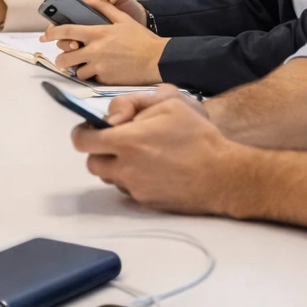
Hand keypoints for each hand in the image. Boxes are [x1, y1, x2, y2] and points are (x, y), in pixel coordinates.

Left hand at [45, 0, 165, 84]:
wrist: (158, 60)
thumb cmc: (142, 39)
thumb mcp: (123, 19)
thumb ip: (104, 9)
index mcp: (97, 34)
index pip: (66, 32)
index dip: (51, 33)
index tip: (44, 36)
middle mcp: (95, 51)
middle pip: (65, 57)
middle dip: (61, 58)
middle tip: (65, 58)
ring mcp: (99, 67)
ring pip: (76, 71)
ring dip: (78, 69)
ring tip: (84, 65)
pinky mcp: (105, 79)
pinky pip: (91, 79)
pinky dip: (92, 76)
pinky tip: (100, 71)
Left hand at [69, 86, 237, 214]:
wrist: (224, 175)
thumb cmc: (198, 136)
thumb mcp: (169, 104)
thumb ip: (131, 104)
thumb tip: (110, 119)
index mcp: (126, 141)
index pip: (82, 141)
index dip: (82, 133)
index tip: (91, 129)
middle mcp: (125, 168)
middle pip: (92, 163)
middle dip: (100, 151)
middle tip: (119, 142)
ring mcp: (135, 188)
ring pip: (110, 178)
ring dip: (116, 166)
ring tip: (140, 156)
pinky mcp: (147, 203)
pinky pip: (128, 190)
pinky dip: (133, 180)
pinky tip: (154, 170)